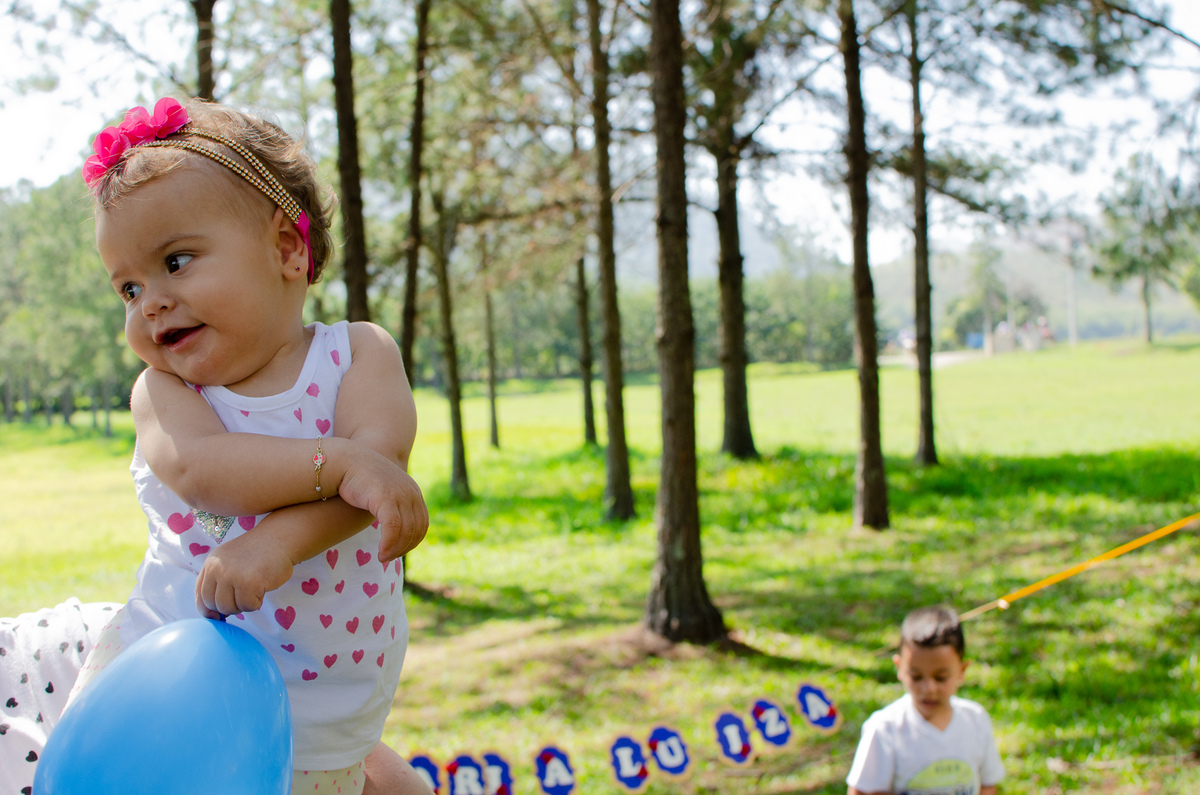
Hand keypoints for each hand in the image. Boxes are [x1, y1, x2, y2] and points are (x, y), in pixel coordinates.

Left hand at [195, 531, 295, 617]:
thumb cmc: (257, 555)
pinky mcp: (249, 583)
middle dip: (229, 608)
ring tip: (254, 590)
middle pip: (214, 605)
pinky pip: (248, 606)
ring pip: (230, 608)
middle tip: (244, 598)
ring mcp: (232, 576)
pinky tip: (262, 588)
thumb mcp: (229, 563)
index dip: (208, 610)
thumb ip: (217, 583)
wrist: (279, 539)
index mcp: (210, 564)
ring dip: (243, 605)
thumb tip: (213, 615)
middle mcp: (217, 569)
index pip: (200, 596)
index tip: (218, 616)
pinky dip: (256, 602)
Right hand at [336, 448, 428, 563]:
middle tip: (388, 559)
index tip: (397, 553)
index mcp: (413, 492)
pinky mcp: (386, 498)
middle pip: (416, 529)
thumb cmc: (359, 481)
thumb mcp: (383, 493)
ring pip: (405, 531)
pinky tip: (380, 552)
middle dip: (403, 548)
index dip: (412, 542)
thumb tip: (395, 527)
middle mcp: (411, 492)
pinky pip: (393, 528)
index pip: (422, 524)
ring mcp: (400, 494)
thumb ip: (392, 506)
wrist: (345, 461)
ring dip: (395, 549)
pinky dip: (388, 543)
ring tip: (383, 558)